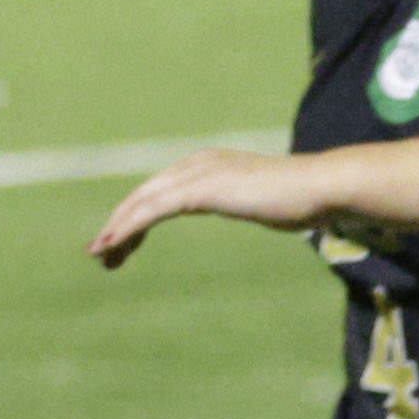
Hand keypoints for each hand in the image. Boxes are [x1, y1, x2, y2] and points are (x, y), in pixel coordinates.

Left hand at [91, 148, 340, 267]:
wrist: (321, 187)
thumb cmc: (304, 198)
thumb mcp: (266, 200)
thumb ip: (251, 199)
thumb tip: (261, 206)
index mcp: (209, 165)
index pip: (161, 191)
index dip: (136, 217)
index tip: (122, 244)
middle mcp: (197, 164)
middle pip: (144, 195)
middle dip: (118, 225)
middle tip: (98, 253)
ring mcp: (198, 174)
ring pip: (142, 202)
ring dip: (115, 229)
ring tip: (98, 254)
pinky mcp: (200, 190)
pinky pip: (153, 210)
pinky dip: (128, 227)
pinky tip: (113, 244)